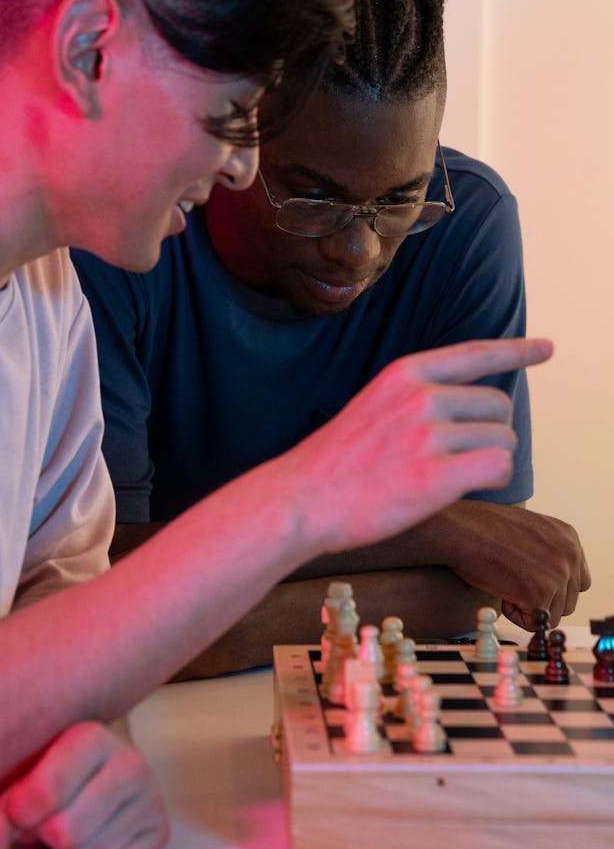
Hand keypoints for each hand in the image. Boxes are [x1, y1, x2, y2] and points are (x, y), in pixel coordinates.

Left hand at [0, 721, 168, 848]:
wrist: (95, 778)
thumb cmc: (49, 782)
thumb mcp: (17, 792)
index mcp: (89, 737)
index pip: (46, 793)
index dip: (21, 814)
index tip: (18, 810)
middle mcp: (128, 761)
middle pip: (67, 831)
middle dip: (49, 836)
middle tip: (51, 821)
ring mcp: (150, 796)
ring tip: (75, 829)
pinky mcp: (161, 831)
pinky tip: (99, 842)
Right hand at [293, 337, 553, 553]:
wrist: (301, 499)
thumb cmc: (338, 461)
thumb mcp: (374, 405)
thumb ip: (418, 398)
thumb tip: (475, 411)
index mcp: (405, 373)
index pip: (474, 354)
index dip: (517, 351)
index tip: (547, 349)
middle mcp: (421, 396)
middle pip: (498, 406)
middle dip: (489, 433)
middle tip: (453, 458)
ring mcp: (428, 435)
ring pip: (502, 440)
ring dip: (488, 460)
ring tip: (447, 476)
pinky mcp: (435, 476)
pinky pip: (497, 468)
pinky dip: (490, 480)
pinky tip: (459, 488)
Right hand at [453, 504, 588, 629]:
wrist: (459, 529)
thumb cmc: (481, 528)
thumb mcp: (528, 531)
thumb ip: (547, 552)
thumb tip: (551, 583)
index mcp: (569, 537)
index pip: (578, 582)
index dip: (553, 589)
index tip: (530, 584)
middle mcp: (570, 555)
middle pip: (568, 602)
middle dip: (540, 601)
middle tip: (511, 582)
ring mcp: (558, 574)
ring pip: (553, 615)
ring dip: (527, 608)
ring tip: (504, 584)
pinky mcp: (540, 594)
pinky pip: (535, 624)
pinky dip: (515, 615)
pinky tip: (500, 592)